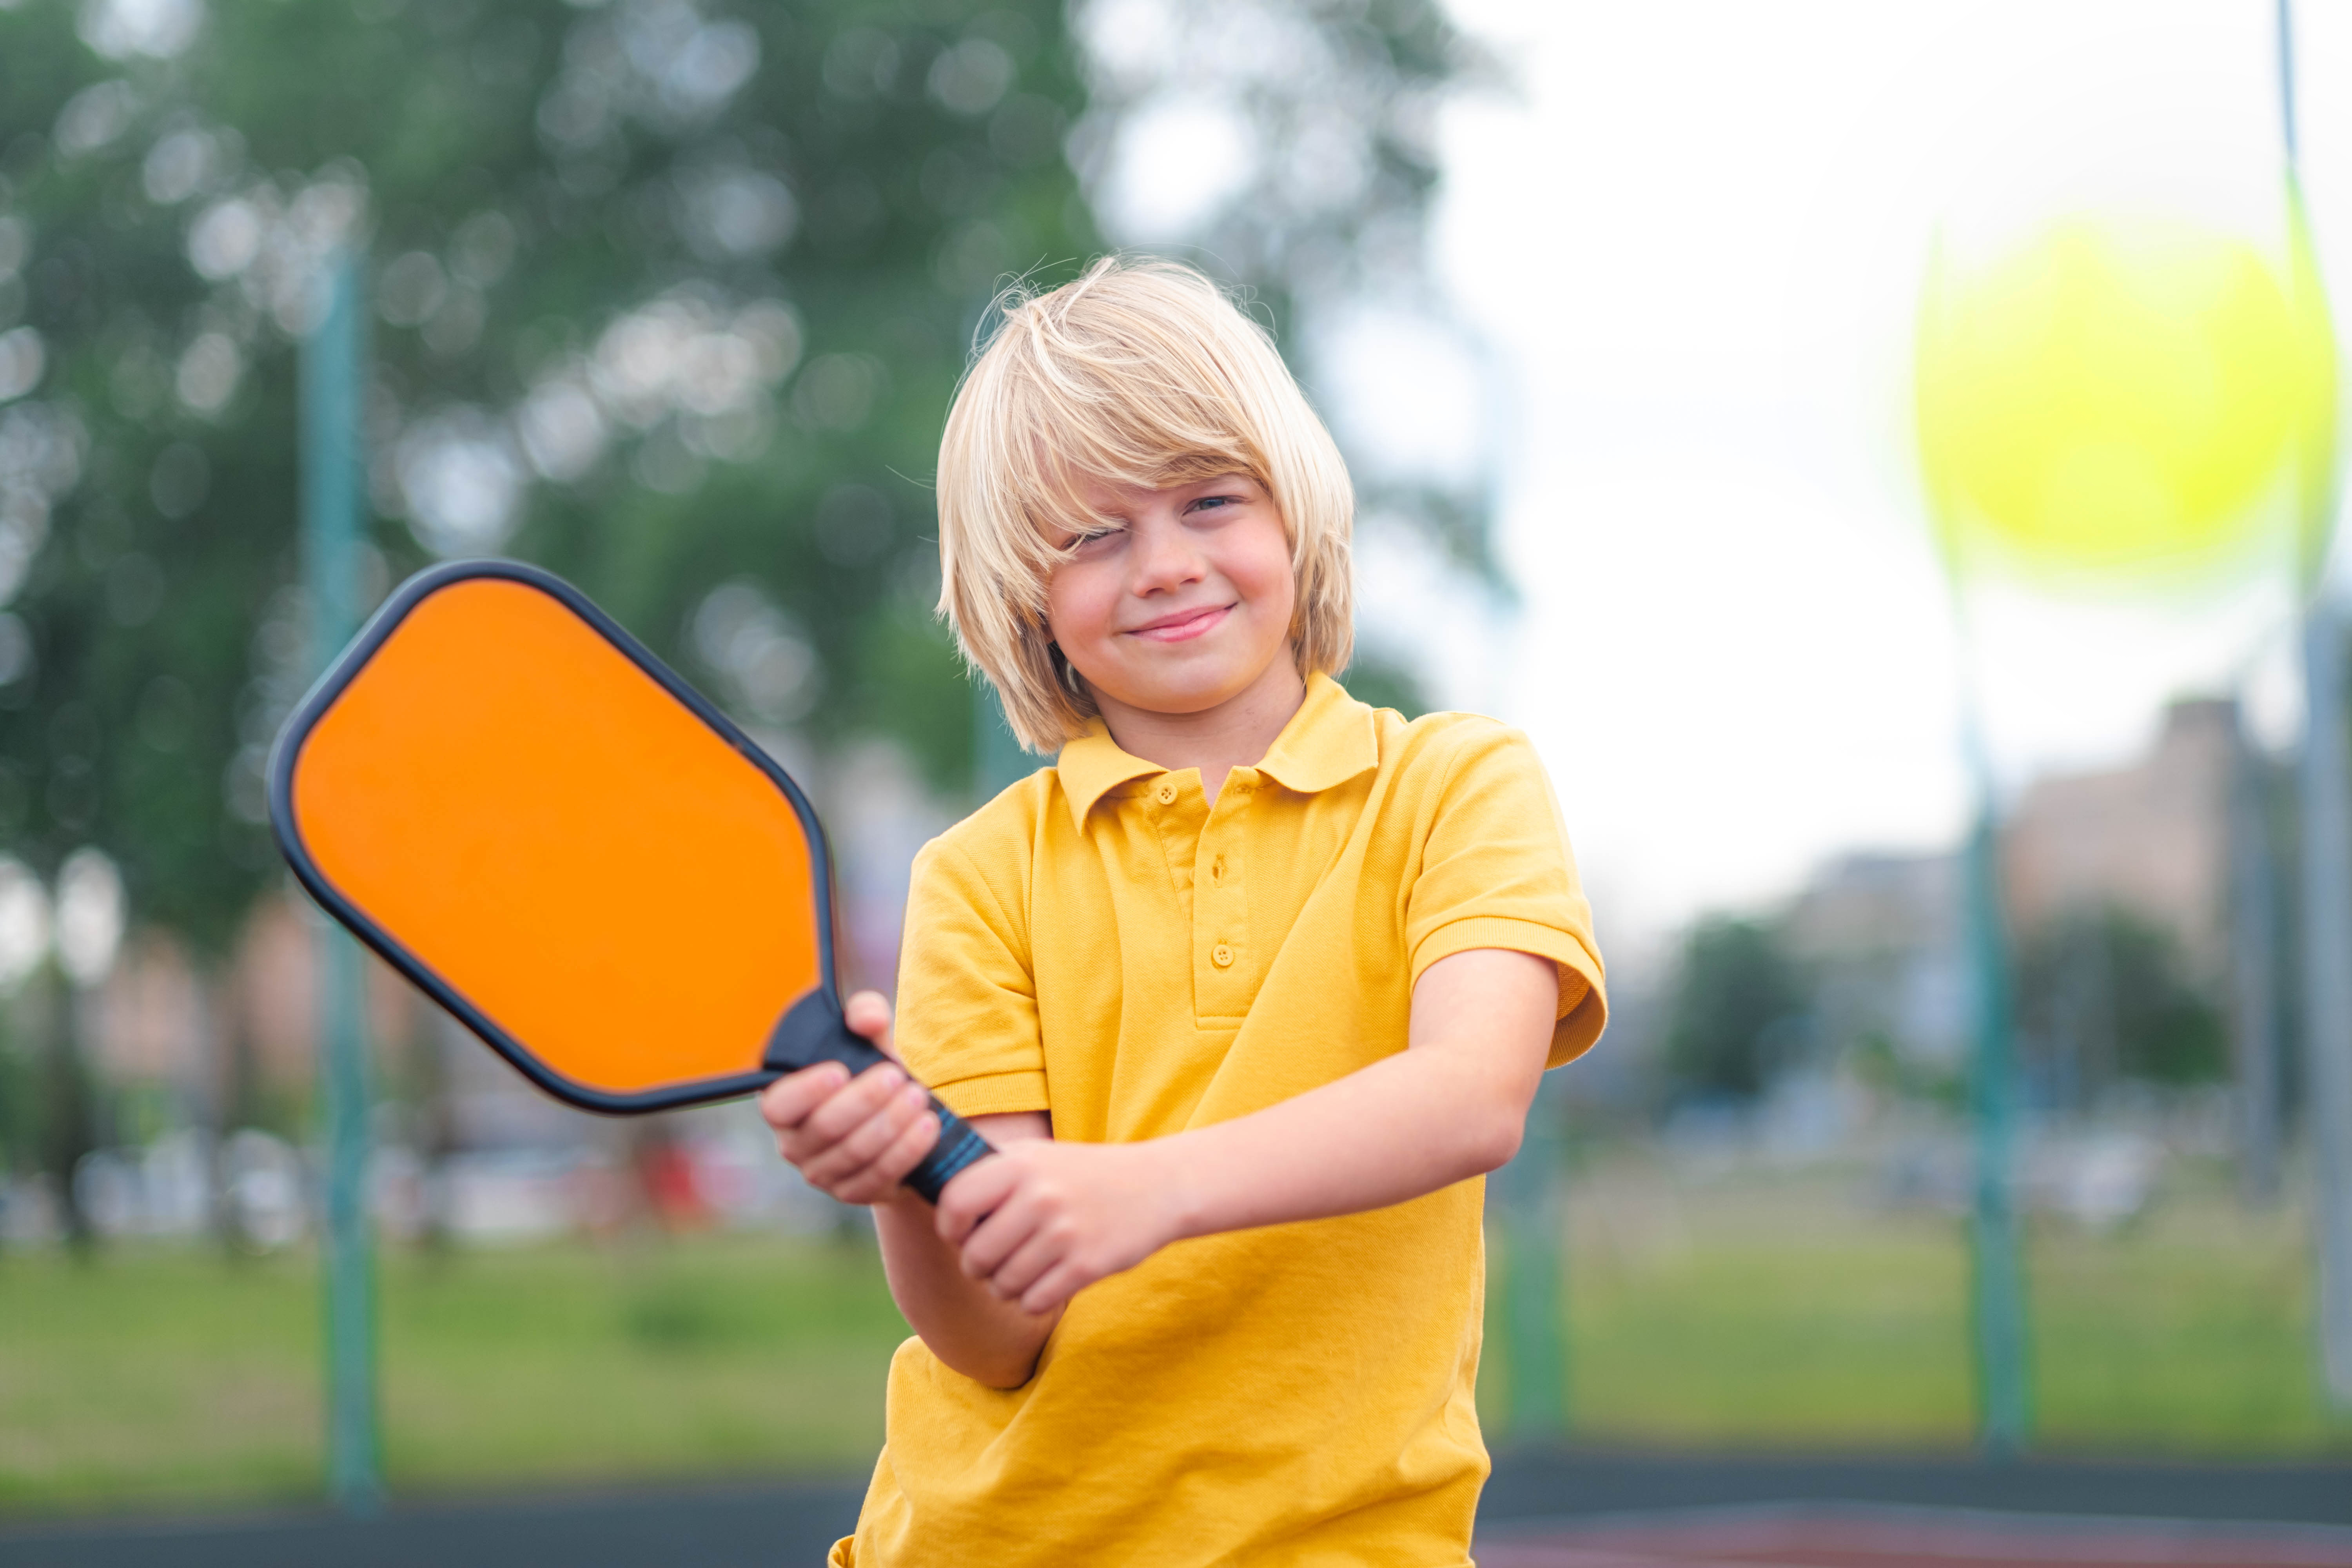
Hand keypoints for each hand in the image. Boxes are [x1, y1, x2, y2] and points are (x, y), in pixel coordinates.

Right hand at [756, 991, 939, 1205]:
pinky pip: (879, 1176)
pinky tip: (928, 1126)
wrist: (895, 1113)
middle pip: (824, 1128)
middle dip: (863, 1101)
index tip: (840, 1070)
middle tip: (896, 1075)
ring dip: (890, 1124)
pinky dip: (906, 1151)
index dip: (806, 1090)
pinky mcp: (854, 1192)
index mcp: (784, 1104)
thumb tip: (866, 1018)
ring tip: (918, 1096)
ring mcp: (823, 1173)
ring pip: (854, 1154)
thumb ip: (864, 1015)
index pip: (779, 1104)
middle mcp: (795, 1143)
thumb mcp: (868, 1038)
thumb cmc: (870, 1070)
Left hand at [935, 1139, 1186, 1314]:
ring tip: (1023, 1268)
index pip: (955, 1202)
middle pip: (975, 1255)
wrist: (1158, 1186)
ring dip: (1005, 1286)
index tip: (962, 1232)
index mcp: (1021, 1165)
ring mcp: (1064, 1233)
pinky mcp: (1086, 1266)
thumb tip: (937, 1198)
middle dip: (977, 1266)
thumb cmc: (1085, 1174)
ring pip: (1002, 1284)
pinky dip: (1032, 1299)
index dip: (949, 1226)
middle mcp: (1040, 1197)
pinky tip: (1046, 1280)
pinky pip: (1033, 1301)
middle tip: (993, 1259)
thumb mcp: (1038, 1156)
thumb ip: (991, 1172)